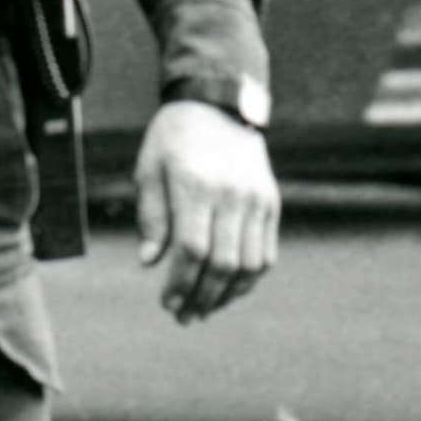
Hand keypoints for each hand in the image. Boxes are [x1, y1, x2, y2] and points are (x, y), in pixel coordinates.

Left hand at [134, 97, 278, 324]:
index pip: (192, 250)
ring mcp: (256, 199)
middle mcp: (231, 194)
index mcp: (195, 185)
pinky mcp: (271, 203)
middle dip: (202, 298)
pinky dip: (249, 279)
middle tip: (184, 316)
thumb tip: (149, 261)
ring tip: (206, 309)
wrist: (219, 104)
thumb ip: (151, 216)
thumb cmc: (174, 138)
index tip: (167, 303)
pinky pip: (266, 253)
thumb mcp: (150, 168)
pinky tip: (228, 290)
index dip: (180, 284)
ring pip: (249, 264)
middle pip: (222, 264)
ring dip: (227, 295)